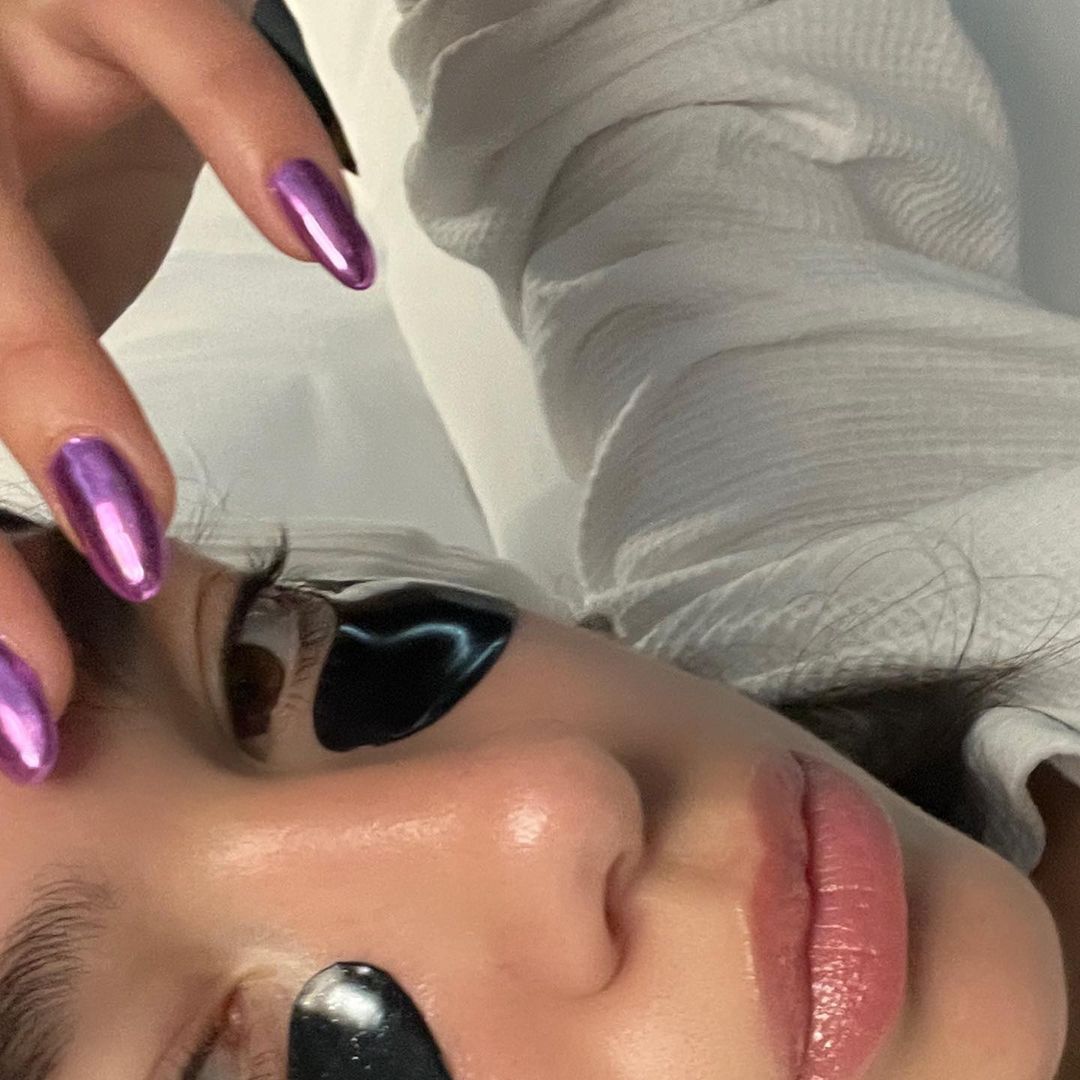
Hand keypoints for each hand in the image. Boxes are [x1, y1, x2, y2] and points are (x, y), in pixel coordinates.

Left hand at [0, 0, 375, 785]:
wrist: (55, 27)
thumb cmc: (26, 183)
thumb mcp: (19, 322)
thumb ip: (41, 427)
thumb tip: (78, 603)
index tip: (33, 709)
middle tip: (41, 683)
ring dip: (50, 384)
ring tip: (132, 516)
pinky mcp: (100, 0)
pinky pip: (185, 51)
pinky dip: (262, 142)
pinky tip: (334, 240)